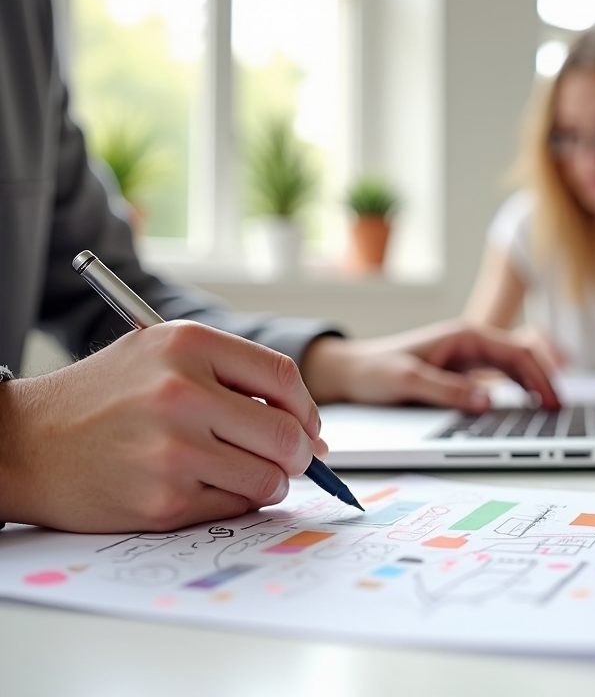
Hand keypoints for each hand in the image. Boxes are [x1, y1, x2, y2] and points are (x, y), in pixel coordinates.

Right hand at [0, 321, 326, 532]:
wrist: (25, 443)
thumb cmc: (102, 398)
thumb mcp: (162, 354)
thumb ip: (234, 376)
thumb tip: (309, 428)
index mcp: (187, 345)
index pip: (283, 377)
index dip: (306, 408)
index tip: (308, 426)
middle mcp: (182, 394)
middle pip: (286, 435)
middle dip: (300, 454)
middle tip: (293, 460)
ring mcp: (172, 451)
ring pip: (267, 479)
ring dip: (269, 482)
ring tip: (244, 472)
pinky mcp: (163, 501)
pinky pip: (233, 507)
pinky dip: (234, 502)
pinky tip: (205, 486)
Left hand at [300, 319, 559, 410]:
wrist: (351, 370)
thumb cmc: (375, 370)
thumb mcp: (408, 381)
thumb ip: (447, 391)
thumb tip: (487, 402)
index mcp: (464, 336)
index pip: (516, 352)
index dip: (539, 376)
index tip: (552, 400)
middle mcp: (470, 343)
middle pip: (522, 356)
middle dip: (544, 378)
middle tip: (559, 407)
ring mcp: (468, 357)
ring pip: (515, 365)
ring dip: (534, 382)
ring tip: (550, 408)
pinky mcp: (463, 371)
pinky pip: (501, 376)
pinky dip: (519, 387)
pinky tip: (527, 404)